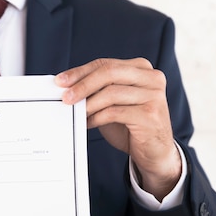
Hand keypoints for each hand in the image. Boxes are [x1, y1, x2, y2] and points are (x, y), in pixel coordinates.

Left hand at [55, 58, 181, 200]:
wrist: (154, 151)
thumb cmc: (131, 125)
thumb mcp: (113, 103)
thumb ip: (98, 91)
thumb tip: (67, 88)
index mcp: (141, 68)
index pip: (105, 64)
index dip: (80, 72)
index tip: (60, 81)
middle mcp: (152, 77)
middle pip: (109, 73)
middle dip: (82, 85)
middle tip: (65, 97)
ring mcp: (154, 95)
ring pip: (111, 93)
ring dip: (88, 104)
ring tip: (75, 113)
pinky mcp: (151, 114)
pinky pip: (115, 112)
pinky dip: (97, 118)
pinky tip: (88, 124)